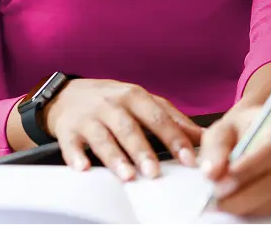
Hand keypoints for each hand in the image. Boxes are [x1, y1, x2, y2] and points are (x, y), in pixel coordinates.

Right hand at [43, 78, 204, 179]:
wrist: (68, 94)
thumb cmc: (113, 101)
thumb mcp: (143, 102)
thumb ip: (172, 119)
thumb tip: (202, 136)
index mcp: (135, 97)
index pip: (159, 118)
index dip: (174, 139)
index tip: (188, 159)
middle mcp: (112, 104)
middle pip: (130, 128)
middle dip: (143, 151)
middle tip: (155, 172)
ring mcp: (89, 117)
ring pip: (103, 137)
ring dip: (115, 157)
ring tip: (127, 175)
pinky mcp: (68, 129)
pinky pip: (71, 144)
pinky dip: (75, 156)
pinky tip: (83, 168)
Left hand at [197, 104, 270, 216]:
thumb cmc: (246, 127)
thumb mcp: (225, 127)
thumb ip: (216, 147)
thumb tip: (211, 174)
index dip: (248, 168)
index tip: (220, 180)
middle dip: (239, 196)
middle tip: (213, 197)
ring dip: (243, 204)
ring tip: (222, 198)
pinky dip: (252, 207)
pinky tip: (240, 196)